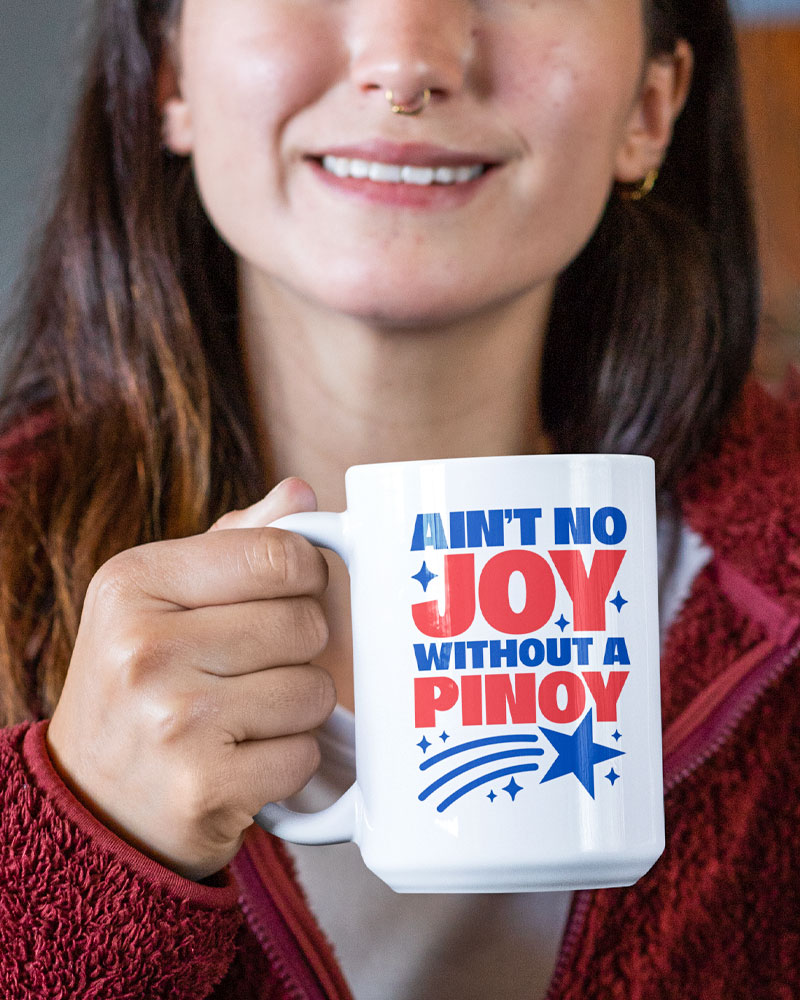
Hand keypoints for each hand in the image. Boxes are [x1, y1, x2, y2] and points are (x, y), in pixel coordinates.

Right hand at [46, 478, 335, 880]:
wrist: (93, 802)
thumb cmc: (145, 681)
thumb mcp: (165, 596)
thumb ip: (238, 540)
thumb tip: (303, 493)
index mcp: (133, 582)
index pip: (279, 554)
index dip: (306, 574)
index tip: (288, 592)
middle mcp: (143, 647)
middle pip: (305, 623)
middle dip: (299, 647)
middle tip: (252, 667)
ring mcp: (173, 721)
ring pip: (315, 690)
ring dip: (297, 707)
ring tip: (243, 715)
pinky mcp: (204, 785)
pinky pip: (304, 754)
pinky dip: (288, 760)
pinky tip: (242, 758)